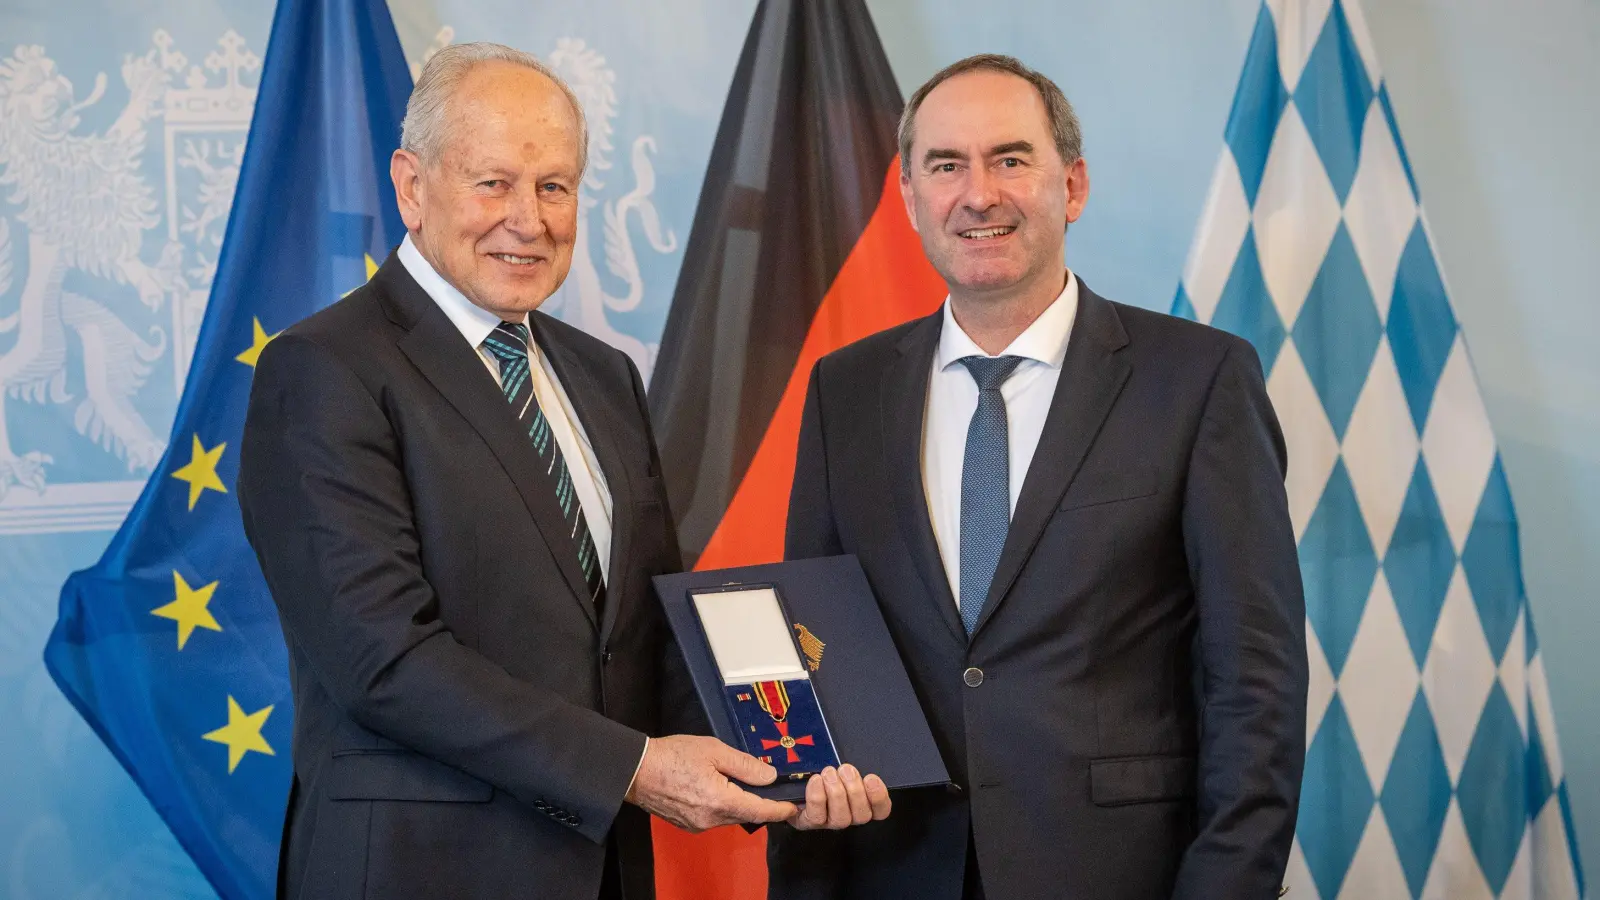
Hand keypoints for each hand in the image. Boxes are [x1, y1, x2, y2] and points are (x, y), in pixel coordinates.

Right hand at [625, 735, 797, 831]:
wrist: (636, 769)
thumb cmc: (672, 755)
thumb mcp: (714, 750)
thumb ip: (745, 765)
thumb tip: (769, 776)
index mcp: (720, 800)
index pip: (759, 811)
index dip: (779, 809)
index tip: (793, 807)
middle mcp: (710, 819)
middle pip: (745, 814)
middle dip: (758, 802)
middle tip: (767, 786)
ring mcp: (698, 824)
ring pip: (729, 816)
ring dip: (738, 803)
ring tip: (736, 781)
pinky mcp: (687, 824)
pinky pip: (713, 817)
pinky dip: (721, 805)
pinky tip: (715, 788)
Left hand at [786, 764, 890, 830]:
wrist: (792, 780)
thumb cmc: (823, 771)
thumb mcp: (841, 766)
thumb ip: (852, 768)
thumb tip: (860, 766)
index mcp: (861, 804)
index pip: (881, 810)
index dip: (879, 797)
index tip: (871, 778)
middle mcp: (848, 816)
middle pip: (861, 815)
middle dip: (855, 791)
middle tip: (845, 770)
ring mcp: (828, 822)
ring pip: (841, 819)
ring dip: (837, 793)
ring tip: (829, 773)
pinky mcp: (808, 822)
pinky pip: (817, 816)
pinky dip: (817, 797)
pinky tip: (815, 781)